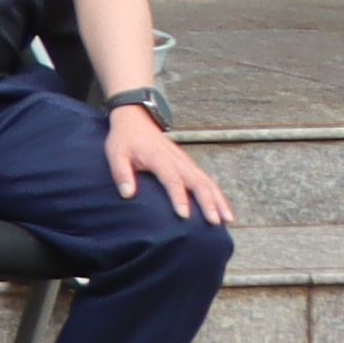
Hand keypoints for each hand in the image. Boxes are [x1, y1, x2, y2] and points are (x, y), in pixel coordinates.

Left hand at [106, 103, 236, 227]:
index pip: (172, 180)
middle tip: (214, 222)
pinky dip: (218, 195)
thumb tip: (127, 194)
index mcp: (159, 159)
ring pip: (207, 182)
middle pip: (197, 182)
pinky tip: (225, 211)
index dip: (178, 198)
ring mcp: (186, 163)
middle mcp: (178, 161)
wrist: (136, 120)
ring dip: (219, 200)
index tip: (184, 215)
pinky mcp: (190, 165)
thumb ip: (121, 173)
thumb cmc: (125, 140)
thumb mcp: (116, 154)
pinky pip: (208, 181)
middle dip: (207, 202)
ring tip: (227, 219)